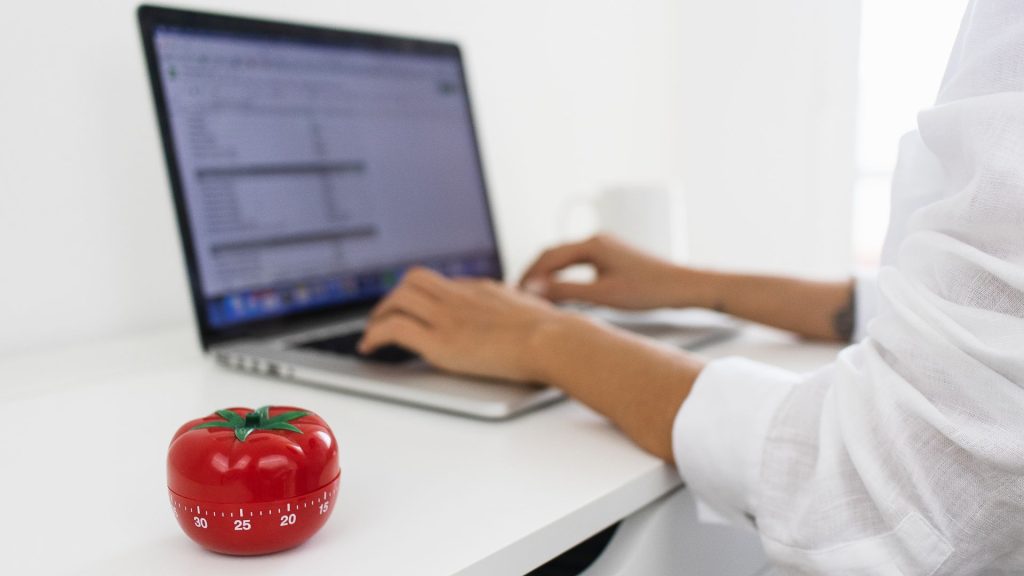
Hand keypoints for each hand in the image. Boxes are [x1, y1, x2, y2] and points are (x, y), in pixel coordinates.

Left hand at [358, 267, 570, 381]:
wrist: (554, 340)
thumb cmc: (553, 334)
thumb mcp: (531, 311)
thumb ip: (515, 311)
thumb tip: (521, 314)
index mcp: (482, 289)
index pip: (442, 283)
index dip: (423, 297)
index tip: (416, 309)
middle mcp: (461, 296)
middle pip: (413, 280)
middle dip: (394, 298)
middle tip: (385, 317)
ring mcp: (448, 316)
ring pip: (398, 298)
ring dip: (380, 315)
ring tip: (372, 333)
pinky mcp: (441, 341)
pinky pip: (395, 328)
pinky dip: (376, 335)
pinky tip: (370, 348)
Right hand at [519, 234, 710, 309]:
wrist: (684, 287)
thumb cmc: (650, 290)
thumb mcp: (603, 295)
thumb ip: (567, 292)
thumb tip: (536, 291)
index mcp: (593, 244)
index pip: (548, 257)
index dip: (529, 276)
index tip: (515, 293)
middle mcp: (597, 241)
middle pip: (554, 254)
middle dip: (534, 273)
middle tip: (517, 294)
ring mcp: (605, 248)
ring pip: (566, 259)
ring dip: (548, 274)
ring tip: (533, 294)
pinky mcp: (613, 258)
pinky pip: (579, 263)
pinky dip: (564, 276)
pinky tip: (560, 291)